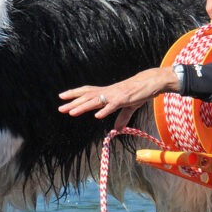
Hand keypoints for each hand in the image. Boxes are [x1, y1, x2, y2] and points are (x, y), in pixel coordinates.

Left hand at [58, 67, 179, 129]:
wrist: (151, 82)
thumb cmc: (139, 92)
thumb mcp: (128, 107)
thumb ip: (121, 118)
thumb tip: (117, 129)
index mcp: (107, 92)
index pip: (87, 91)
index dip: (74, 94)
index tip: (62, 96)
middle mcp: (108, 92)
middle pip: (87, 97)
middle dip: (73, 102)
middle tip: (60, 108)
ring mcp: (115, 95)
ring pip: (95, 101)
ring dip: (83, 107)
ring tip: (71, 113)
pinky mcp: (124, 99)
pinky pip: (112, 105)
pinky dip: (105, 110)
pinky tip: (97, 116)